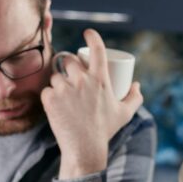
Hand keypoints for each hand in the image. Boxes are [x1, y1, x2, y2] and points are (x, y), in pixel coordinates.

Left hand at [42, 28, 143, 178]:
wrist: (85, 149)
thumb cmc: (105, 130)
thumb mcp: (125, 114)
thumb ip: (134, 98)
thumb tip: (136, 85)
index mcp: (100, 79)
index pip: (97, 49)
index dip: (92, 37)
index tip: (88, 33)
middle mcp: (82, 80)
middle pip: (70, 61)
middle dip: (69, 66)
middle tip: (71, 78)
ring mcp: (65, 89)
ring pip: (56, 76)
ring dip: (58, 83)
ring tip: (64, 96)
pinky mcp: (50, 99)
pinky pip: (47, 90)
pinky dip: (50, 96)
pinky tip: (54, 104)